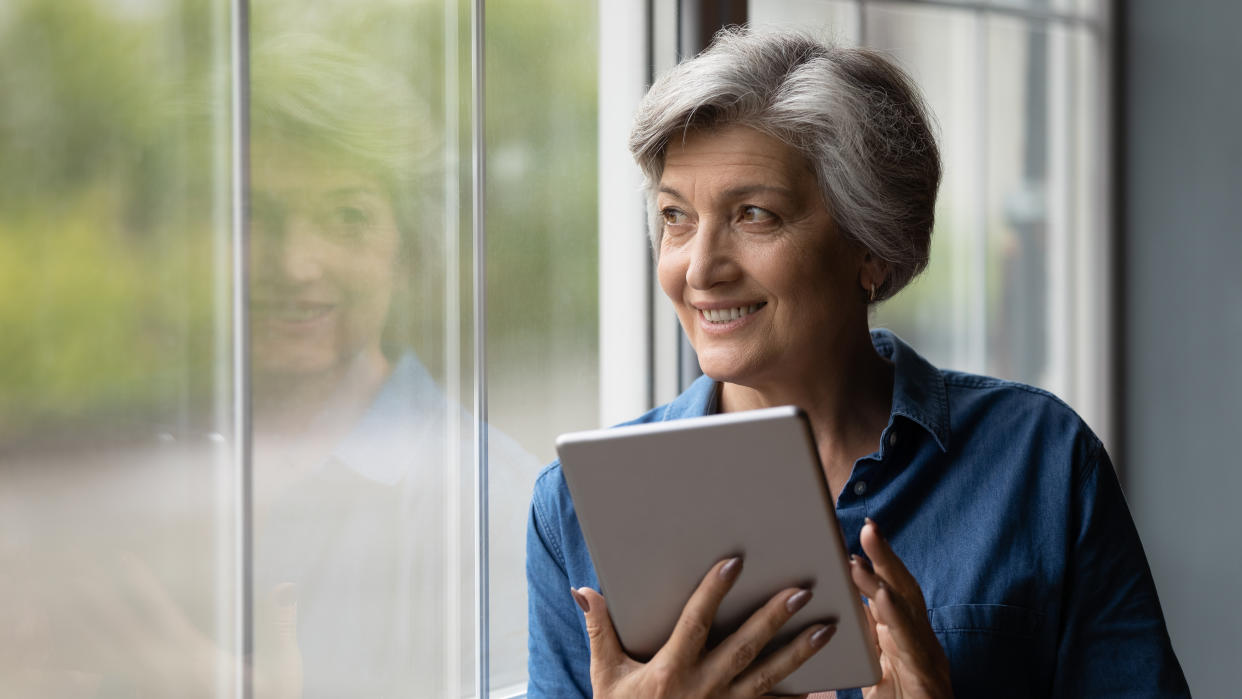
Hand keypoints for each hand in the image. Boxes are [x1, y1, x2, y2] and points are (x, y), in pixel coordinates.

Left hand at [65, 553, 302, 697]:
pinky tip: (74, 665)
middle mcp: (165, 674)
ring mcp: (152, 690)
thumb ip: (281, 627)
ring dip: (84, 635)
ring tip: (61, 614)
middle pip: (119, 633)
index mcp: (194, 659)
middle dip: (97, 604)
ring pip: (106, 660)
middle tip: (74, 578)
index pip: (159, 613)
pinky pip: (110, 684)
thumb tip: (286, 586)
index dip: (139, 584)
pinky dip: (86, 671)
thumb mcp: (283, 673)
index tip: (121, 559)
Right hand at [573, 557, 835, 698]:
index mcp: (670, 672)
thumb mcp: (605, 677)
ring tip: (826, 627)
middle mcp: (703, 689)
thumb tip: (585, 591)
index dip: (714, 592)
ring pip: (768, 677)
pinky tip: (826, 686)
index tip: (733, 562)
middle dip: (773, 618)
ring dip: (799, 652)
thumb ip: (599, 631)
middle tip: (801, 590)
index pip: (696, 623)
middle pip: (744, 648)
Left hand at [850, 519, 952, 698]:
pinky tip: (883, 598)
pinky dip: (897, 616)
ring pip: (908, 609)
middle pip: (903, 590)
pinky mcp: (925, 675)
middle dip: (887, 557)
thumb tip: (847, 605)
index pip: (893, 590)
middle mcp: (919, 640)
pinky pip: (911, 642)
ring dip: (886, 579)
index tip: (863, 534)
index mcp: (906, 636)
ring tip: (862, 557)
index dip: (880, 562)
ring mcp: (926, 656)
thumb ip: (867, 638)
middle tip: (868, 527)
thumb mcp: (877, 667)